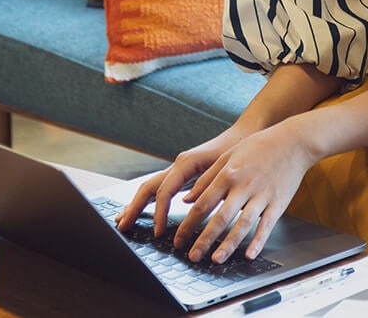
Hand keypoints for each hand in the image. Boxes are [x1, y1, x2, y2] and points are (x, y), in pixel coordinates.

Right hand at [115, 127, 245, 237]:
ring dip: (136, 204)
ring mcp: (178, 170)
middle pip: (148, 187)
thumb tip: (187, 202)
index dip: (159, 213)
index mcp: (186, 163)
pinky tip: (143, 210)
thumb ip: (207, 184)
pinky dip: (149, 201)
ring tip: (123, 219)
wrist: (245, 134)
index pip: (164, 191)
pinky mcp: (183, 175)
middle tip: (122, 227)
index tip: (159, 233)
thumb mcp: (225, 168)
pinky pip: (160, 189)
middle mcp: (178, 165)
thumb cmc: (238, 149)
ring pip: (151, 187)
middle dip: (134, 207)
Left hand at [175, 122, 316, 263]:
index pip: (202, 204)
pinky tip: (250, 254)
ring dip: (228, 244)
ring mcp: (262, 195)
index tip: (179, 238)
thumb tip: (187, 198)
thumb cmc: (259, 146)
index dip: (188, 224)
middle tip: (192, 256)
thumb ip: (207, 178)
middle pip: (220, 218)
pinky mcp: (278, 203)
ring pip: (242, 224)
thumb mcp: (228, 156)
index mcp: (227, 174)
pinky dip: (258, 241)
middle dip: (204, 240)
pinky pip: (267, 225)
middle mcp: (243, 186)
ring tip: (216, 260)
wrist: (293, 141)